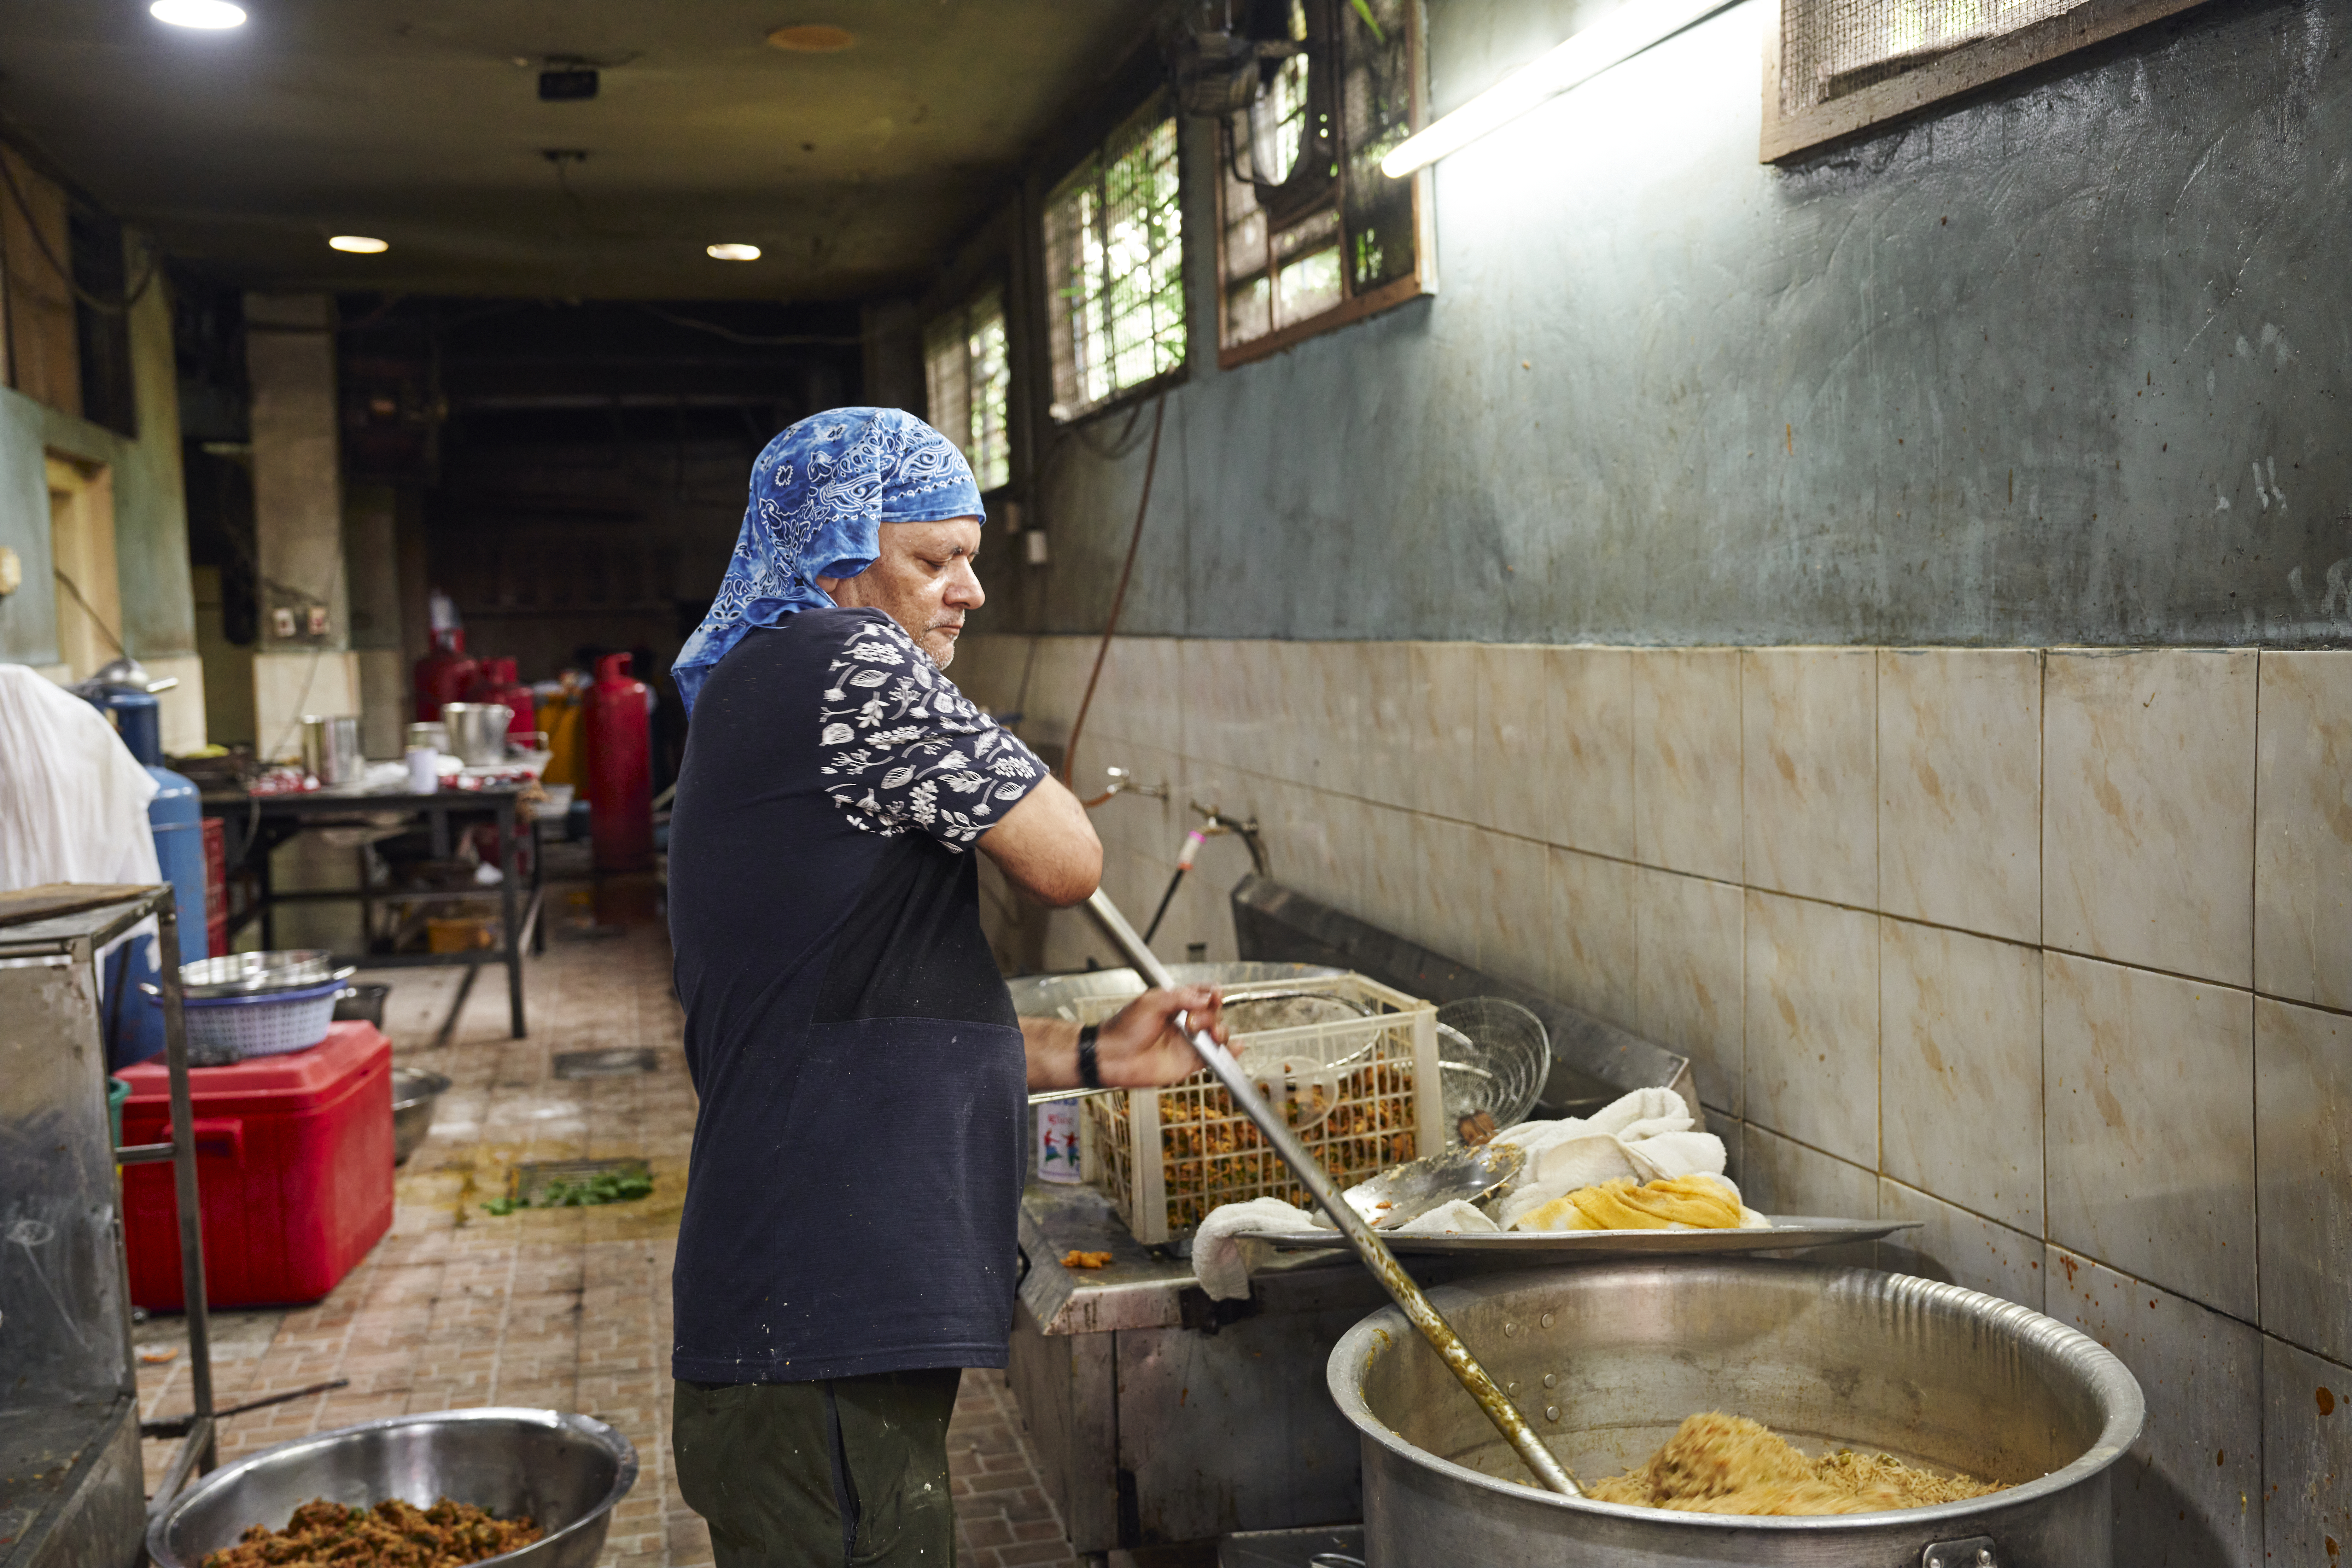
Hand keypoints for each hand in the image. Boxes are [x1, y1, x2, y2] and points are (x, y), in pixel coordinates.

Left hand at [1094, 985, 1226, 1088]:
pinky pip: (1214, 1057)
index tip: (1213, 996)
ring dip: (1221, 1031)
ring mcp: (1189, 1042)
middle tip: (1192, 1023)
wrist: (1112, 1056)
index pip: (1203, 994)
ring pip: (1217, 1034)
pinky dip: (1229, 1053)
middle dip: (1211, 1015)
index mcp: (1176, 1003)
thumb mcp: (1151, 1002)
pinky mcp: (1189, 1062)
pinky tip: (1235, 1048)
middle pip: (1214, 1014)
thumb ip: (1180, 998)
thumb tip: (1205, 998)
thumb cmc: (1124, 1028)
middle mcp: (1185, 1022)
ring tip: (1210, 1035)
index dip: (1212, 994)